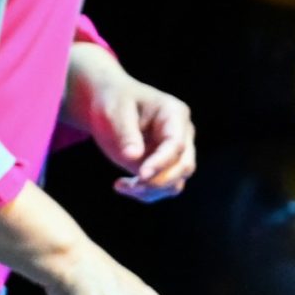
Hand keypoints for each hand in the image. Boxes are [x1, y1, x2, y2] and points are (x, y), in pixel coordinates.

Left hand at [65, 44, 196, 195]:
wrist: (109, 102)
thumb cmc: (114, 100)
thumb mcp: (115, 110)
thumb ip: (126, 132)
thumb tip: (134, 157)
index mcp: (174, 114)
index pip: (177, 144)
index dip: (161, 162)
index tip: (141, 175)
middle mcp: (182, 135)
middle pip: (184, 166)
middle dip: (159, 181)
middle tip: (131, 185)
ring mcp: (175, 153)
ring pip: (176, 182)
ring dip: (151, 191)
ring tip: (122, 186)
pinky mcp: (163, 167)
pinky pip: (163, 188)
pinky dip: (145, 194)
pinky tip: (121, 186)